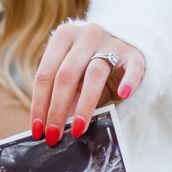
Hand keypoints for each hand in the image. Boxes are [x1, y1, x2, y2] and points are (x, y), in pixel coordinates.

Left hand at [28, 20, 146, 143]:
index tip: (37, 130)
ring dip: (84, 105)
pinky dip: (129, 81)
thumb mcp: (74, 79)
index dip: (40, 104)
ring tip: (78, 129)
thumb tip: (50, 128)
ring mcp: (111, 42)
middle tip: (55, 136)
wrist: (124, 49)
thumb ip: (63, 97)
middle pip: (67, 75)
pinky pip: (133, 67)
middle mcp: (85, 35)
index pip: (45, 74)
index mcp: (63, 37)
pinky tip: (123, 95)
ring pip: (95, 73)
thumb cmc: (90, 68)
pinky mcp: (133, 53)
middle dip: (58, 109)